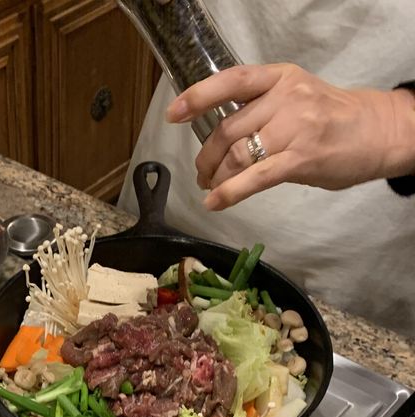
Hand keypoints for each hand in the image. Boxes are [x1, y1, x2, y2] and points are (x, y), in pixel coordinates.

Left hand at [166, 64, 414, 210]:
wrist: (378, 132)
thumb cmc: (332, 119)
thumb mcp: (296, 97)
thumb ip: (261, 109)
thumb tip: (221, 137)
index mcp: (280, 78)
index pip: (232, 81)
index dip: (198, 97)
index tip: (174, 113)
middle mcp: (285, 99)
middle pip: (227, 129)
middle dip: (205, 156)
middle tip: (201, 172)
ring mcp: (293, 129)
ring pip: (237, 155)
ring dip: (216, 176)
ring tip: (212, 187)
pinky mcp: (300, 160)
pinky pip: (255, 177)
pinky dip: (229, 192)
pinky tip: (215, 201)